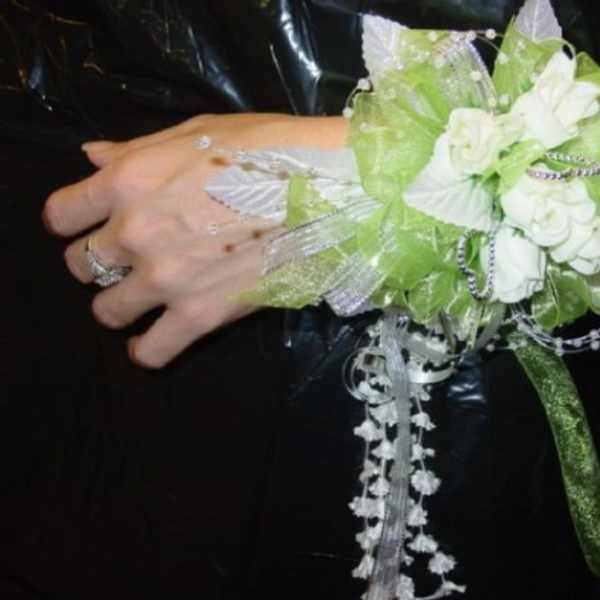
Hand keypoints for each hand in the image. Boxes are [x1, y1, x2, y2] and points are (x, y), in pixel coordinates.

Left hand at [43, 113, 345, 367]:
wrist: (327, 189)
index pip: (60, 215)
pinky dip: (146, 350)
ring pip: (106, 312)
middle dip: (98, 264)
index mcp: (128, 182)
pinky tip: (152, 341)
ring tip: (142, 299)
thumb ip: (136, 149)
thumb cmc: (267, 149)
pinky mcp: (200, 315)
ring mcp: (165, 279)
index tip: (88, 227)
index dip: (71, 222)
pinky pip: (151, 352)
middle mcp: (135, 233)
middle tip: (127, 261)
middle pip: (79, 266)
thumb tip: (90, 157)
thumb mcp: (198, 130)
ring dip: (118, 306)